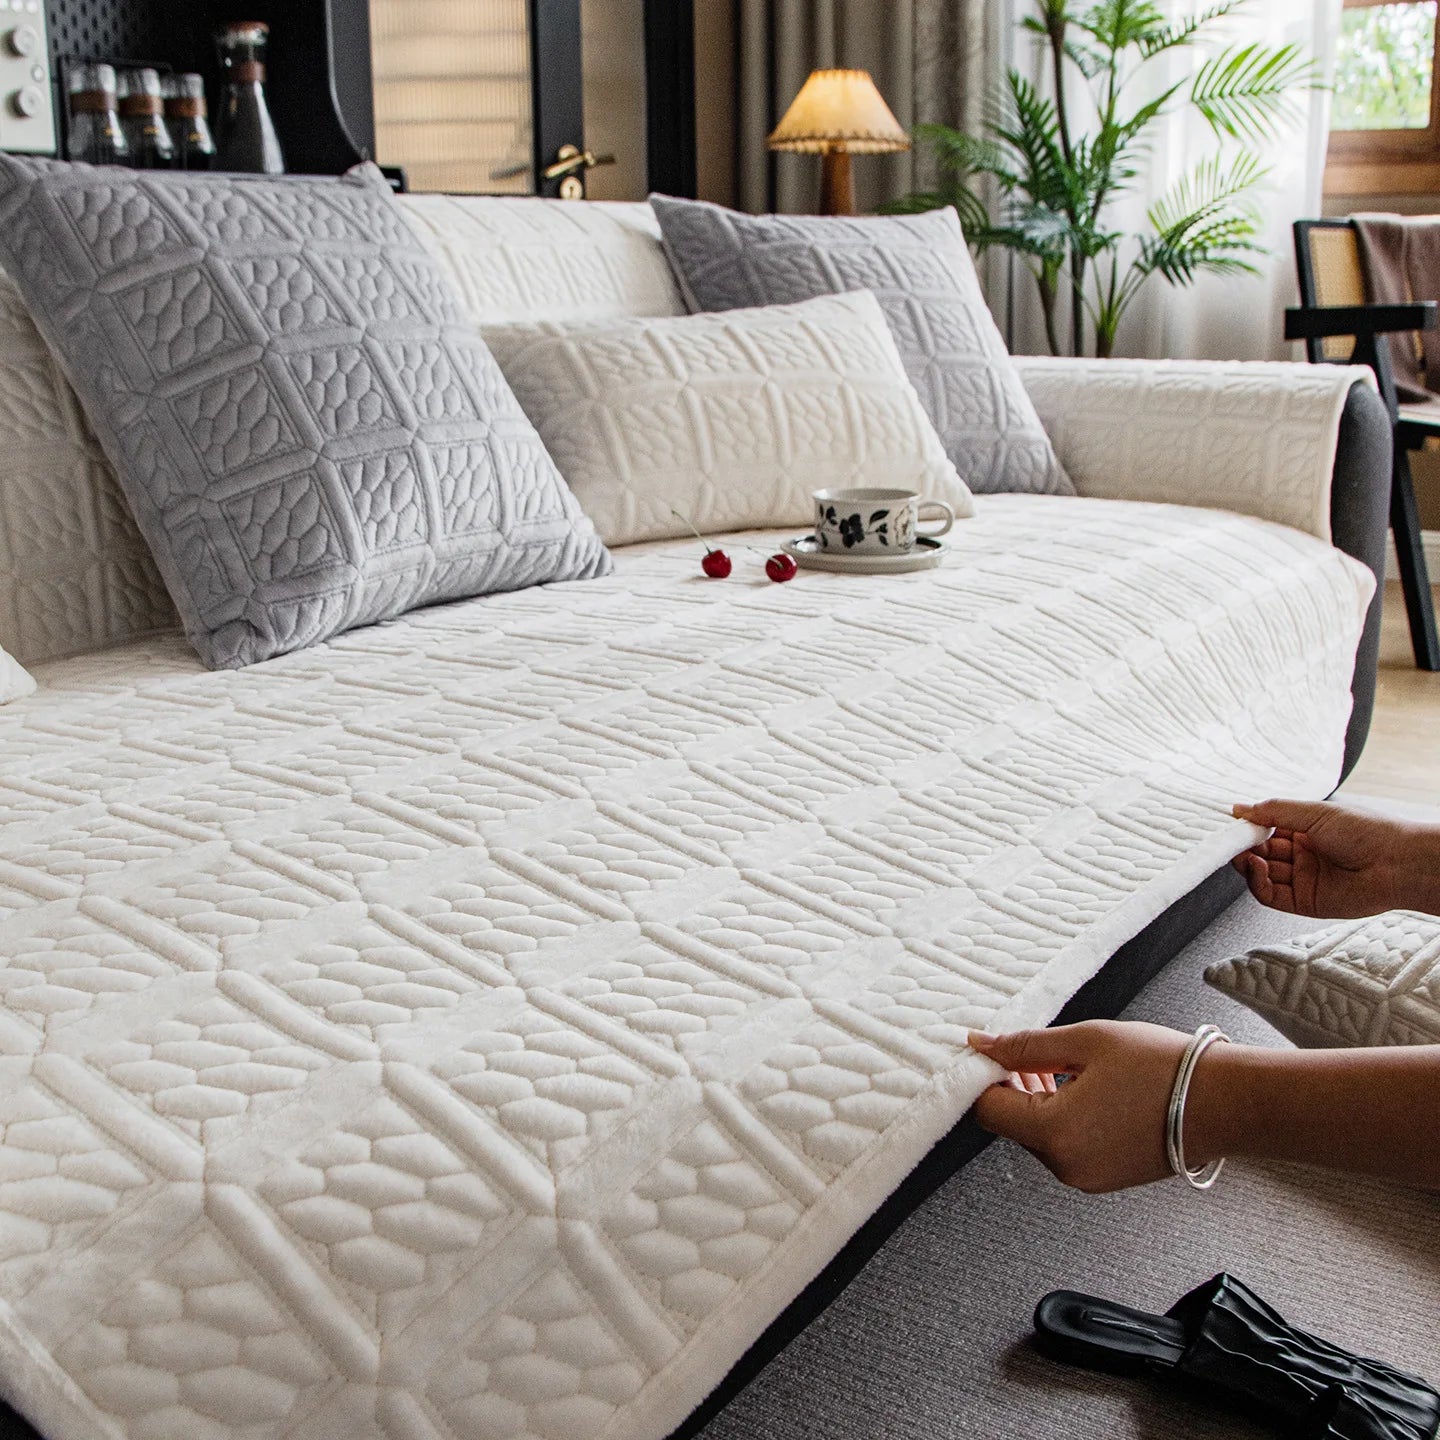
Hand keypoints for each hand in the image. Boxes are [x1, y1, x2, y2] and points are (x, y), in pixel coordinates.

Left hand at [969, 1021, 1190, 1192]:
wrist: (1225, 1103)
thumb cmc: (1163, 1068)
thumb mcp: (1086, 1042)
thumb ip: (1025, 1046)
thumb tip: (980, 1045)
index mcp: (1055, 1133)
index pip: (987, 1110)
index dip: (986, 1077)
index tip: (998, 1052)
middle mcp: (1065, 1166)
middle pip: (1011, 1124)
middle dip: (1015, 1087)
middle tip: (1039, 1053)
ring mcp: (1086, 1178)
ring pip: (1037, 1136)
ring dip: (1040, 1101)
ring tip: (1069, 1067)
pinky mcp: (1104, 1179)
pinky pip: (1064, 1147)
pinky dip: (1064, 1119)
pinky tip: (1088, 1090)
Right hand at [1231, 799, 1428, 918]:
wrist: (1396, 863)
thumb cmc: (1366, 831)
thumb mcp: (1314, 812)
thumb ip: (1274, 811)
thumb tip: (1239, 809)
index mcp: (1306, 831)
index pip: (1266, 829)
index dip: (1248, 827)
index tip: (1231, 822)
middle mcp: (1302, 855)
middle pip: (1260, 852)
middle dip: (1243, 846)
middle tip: (1230, 840)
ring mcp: (1302, 879)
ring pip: (1260, 874)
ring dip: (1247, 863)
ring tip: (1242, 854)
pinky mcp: (1303, 902)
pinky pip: (1269, 895)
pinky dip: (1257, 882)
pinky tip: (1257, 868)